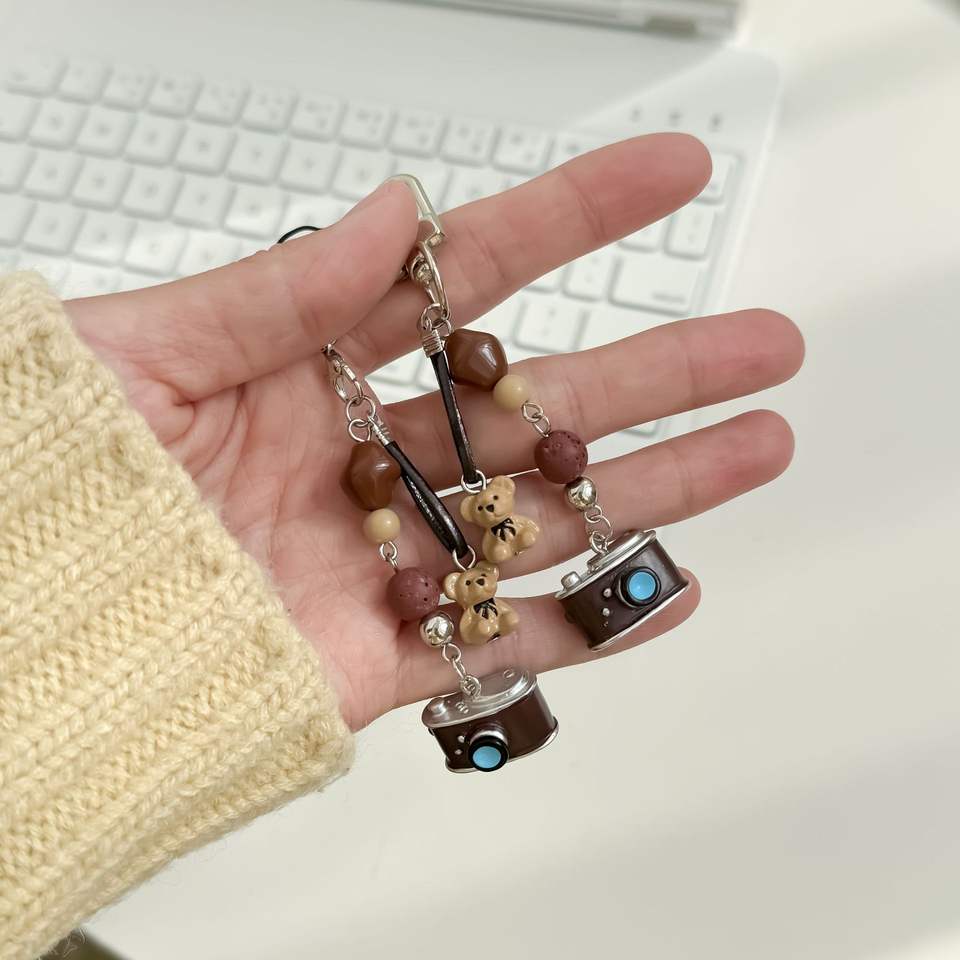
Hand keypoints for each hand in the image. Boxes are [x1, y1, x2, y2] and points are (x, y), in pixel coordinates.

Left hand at [66, 134, 802, 730]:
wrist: (22, 634)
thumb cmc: (53, 486)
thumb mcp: (142, 355)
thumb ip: (274, 293)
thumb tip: (393, 213)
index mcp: (312, 366)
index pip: (465, 277)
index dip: (571, 221)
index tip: (665, 176)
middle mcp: (367, 457)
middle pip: (538, 405)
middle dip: (657, 369)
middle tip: (758, 342)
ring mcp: (385, 558)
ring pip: (546, 519)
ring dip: (657, 488)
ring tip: (757, 447)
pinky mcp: (381, 655)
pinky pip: (505, 637)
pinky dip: (592, 621)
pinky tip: (669, 587)